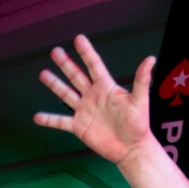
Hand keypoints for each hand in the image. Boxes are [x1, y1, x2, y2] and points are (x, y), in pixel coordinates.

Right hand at [34, 34, 155, 166]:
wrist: (132, 149)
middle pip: (76, 77)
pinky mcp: (79, 127)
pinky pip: (61, 122)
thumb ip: (141, 80)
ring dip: (55, 84)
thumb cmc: (139, 125)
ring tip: (43, 74)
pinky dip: (49, 120)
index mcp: (106, 88)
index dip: (87, 53)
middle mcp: (93, 97)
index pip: (94, 66)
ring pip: (66, 95)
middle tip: (55, 51)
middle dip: (66, 64)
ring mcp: (85, 111)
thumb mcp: (140, 101)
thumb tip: (150, 59)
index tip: (79, 38)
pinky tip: (37, 117)